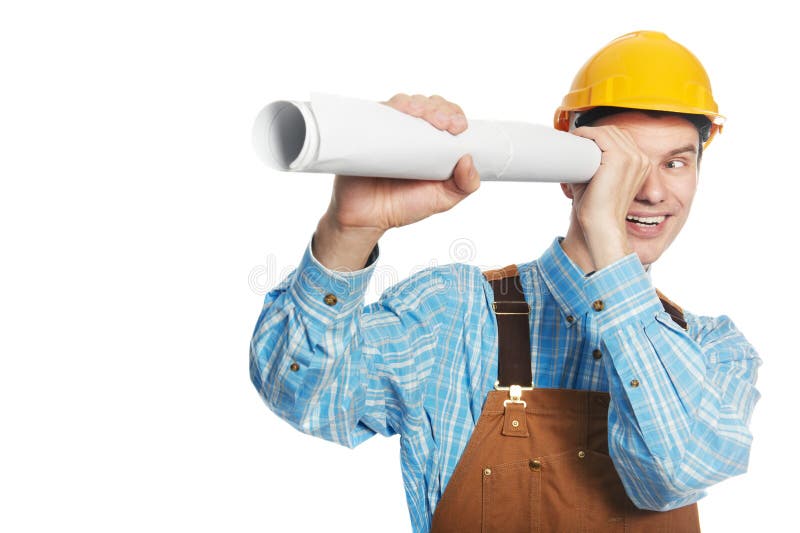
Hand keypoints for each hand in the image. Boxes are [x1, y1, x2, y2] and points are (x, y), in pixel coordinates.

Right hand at [314, 94, 479, 270]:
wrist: (366, 219)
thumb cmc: (403, 206)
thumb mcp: (442, 200)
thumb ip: (464, 185)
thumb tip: (468, 159)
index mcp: (433, 143)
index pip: (448, 116)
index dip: (454, 114)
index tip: (458, 127)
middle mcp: (411, 132)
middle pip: (428, 104)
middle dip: (439, 108)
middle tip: (442, 124)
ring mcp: (389, 130)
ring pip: (405, 103)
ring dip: (416, 104)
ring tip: (420, 116)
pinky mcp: (368, 131)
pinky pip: (378, 111)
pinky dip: (389, 107)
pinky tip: (398, 112)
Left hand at [564, 125, 651, 269]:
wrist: (602, 224)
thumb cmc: (598, 208)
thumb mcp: (600, 181)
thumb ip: (593, 165)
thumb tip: (573, 153)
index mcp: (641, 164)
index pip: (622, 138)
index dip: (602, 136)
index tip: (584, 140)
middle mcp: (641, 159)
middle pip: (615, 132)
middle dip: (595, 132)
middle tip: (576, 138)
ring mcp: (633, 158)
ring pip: (608, 132)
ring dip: (589, 132)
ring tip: (574, 139)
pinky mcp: (620, 159)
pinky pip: (601, 136)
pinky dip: (586, 133)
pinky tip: (576, 139)